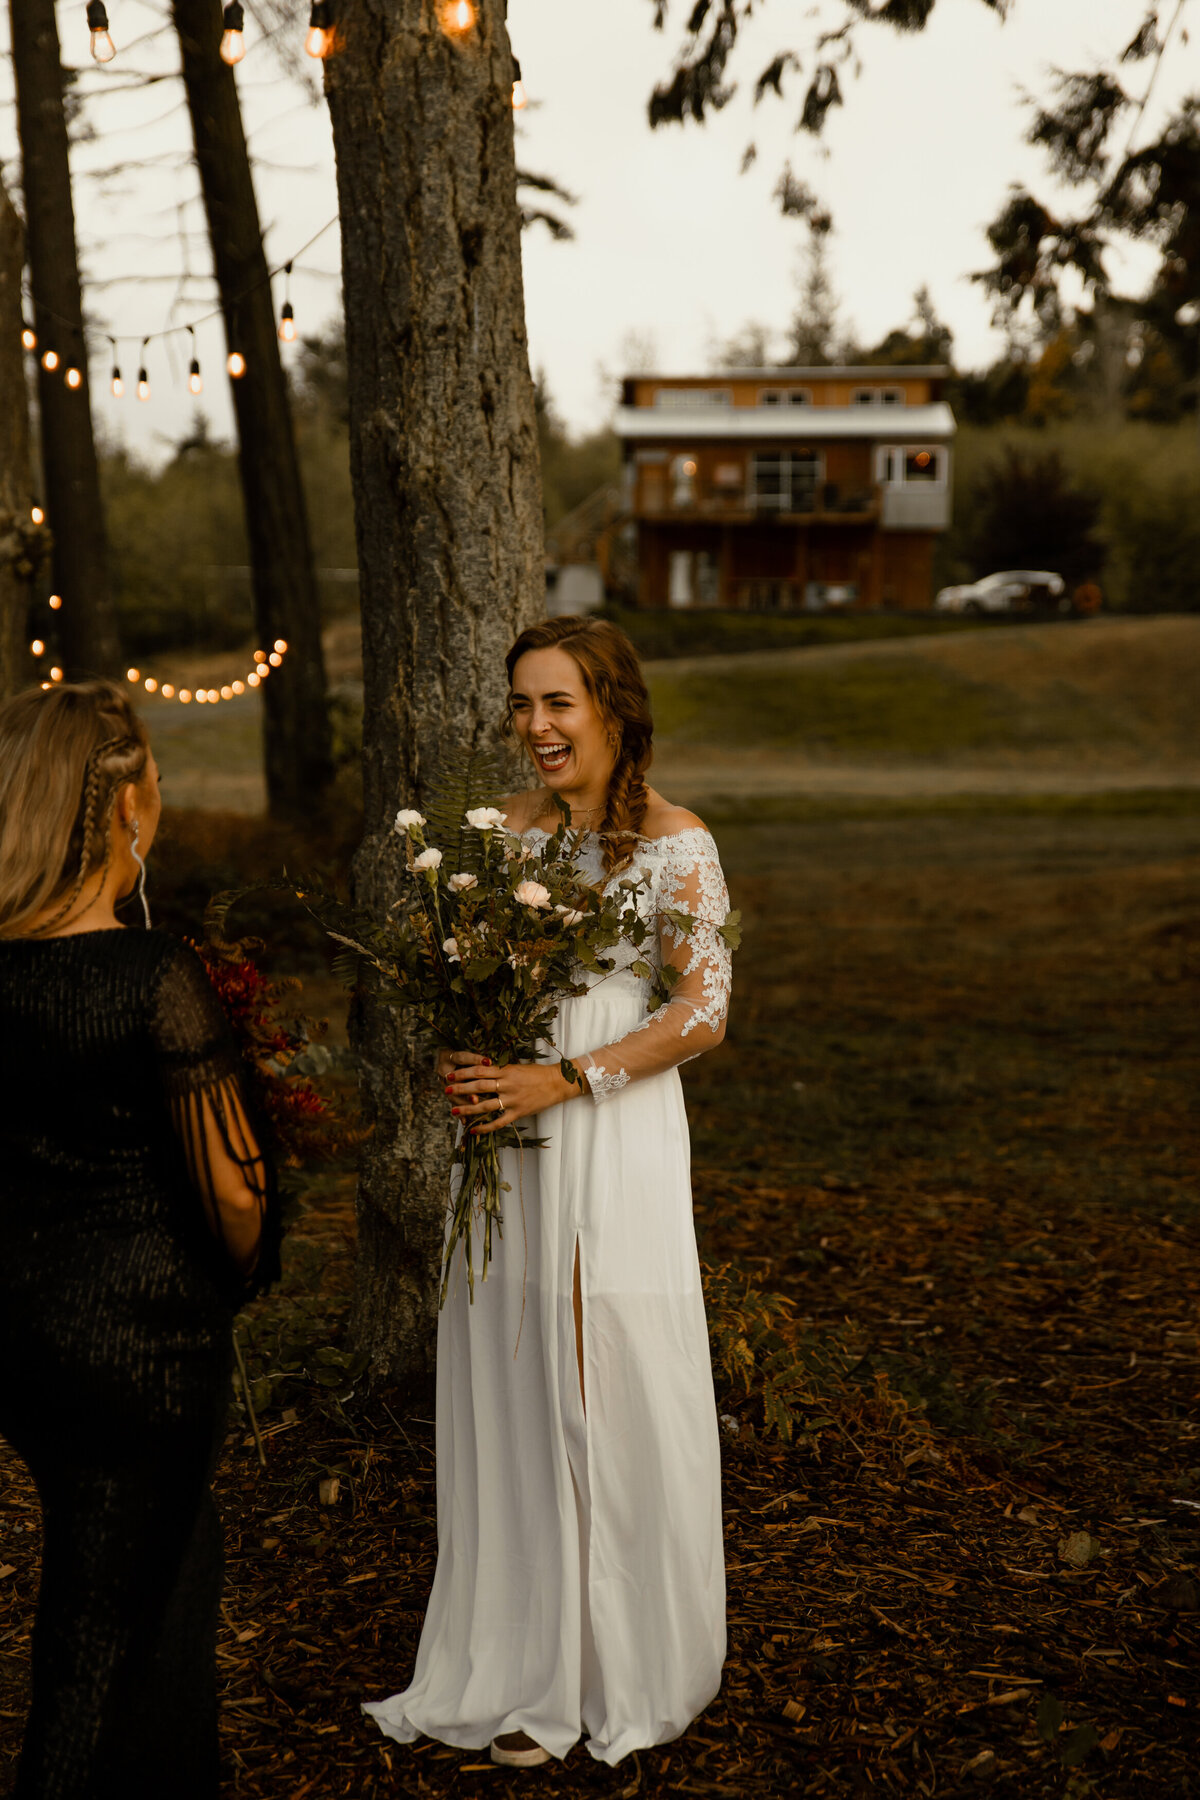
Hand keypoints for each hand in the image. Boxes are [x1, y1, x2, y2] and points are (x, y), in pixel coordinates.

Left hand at [443, 1052, 581, 1134]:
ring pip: (485, 1105)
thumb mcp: (517, 1067)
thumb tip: (483, 1070)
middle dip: (460, 1088)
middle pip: (479, 1085)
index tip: (450, 1074)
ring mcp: (512, 1099)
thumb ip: (501, 1070)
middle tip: (445, 1089)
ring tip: (453, 1111)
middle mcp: (507, 1084)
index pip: (479, 1070)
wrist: (557, 1083)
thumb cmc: (538, 1073)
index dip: (463, 1072)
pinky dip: (485, 1127)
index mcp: (506, 1070)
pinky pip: (498, 1122)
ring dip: (468, 1109)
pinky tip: (473, 1130)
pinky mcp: (518, 1112)